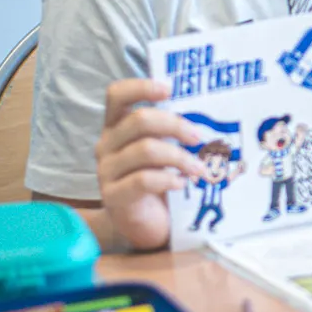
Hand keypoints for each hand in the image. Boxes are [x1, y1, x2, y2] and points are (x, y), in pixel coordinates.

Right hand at [95, 79, 205, 251]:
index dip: (141, 87)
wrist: (144, 224)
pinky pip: (143, 180)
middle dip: (175, 125)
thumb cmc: (157, 179)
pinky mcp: (114, 196)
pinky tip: (182, 184)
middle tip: (198, 137)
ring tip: (199, 169)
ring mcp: (107, 171)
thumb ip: (170, 131)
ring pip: (145, 150)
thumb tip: (204, 114)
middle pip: (138, 120)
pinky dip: (168, 179)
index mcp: (116, 126)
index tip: (169, 89)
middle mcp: (107, 144)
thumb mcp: (162, 149)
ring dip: (180, 157)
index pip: (117, 95)